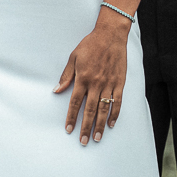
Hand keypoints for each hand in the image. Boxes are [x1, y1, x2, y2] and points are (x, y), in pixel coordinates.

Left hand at [53, 17, 129, 144]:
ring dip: (100, 125)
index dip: (71, 117)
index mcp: (83, 78)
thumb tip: (57, 90)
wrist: (110, 35)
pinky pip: (118, 102)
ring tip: (97, 137)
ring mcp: (109, 84)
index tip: (69, 129)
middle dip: (85, 127)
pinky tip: (112, 123)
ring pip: (104, 109)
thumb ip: (66, 75)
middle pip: (90, 110)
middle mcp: (96, 83)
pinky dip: (115, 114)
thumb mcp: (74, 57)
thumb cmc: (90, 45)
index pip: (75, 103)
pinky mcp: (119, 82)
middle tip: (83, 141)